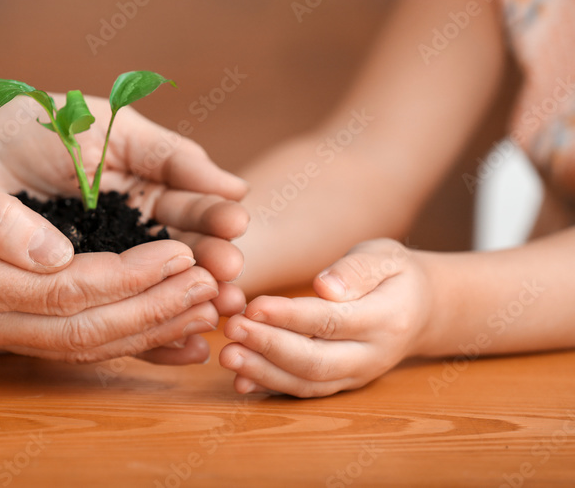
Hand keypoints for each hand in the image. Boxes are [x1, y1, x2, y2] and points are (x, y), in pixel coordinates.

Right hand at [0, 139, 223, 363]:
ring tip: (200, 306)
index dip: (131, 277)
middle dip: (152, 310)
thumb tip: (57, 253)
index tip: (182, 254)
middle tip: (211, 284)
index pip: (66, 292)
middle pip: (82, 331)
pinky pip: (64, 343)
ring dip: (143, 329)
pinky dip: (116, 337)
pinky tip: (159, 329)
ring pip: (78, 346)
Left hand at [219, 239, 432, 396]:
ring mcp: (357, 375)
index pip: (331, 321)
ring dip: (263, 372)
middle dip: (269, 347)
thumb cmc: (394, 274)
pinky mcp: (341, 384)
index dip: (289, 317)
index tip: (253, 306)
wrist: (423, 310)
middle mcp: (372, 355)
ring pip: (308, 383)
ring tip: (227, 355)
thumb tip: (325, 287)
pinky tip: (239, 380)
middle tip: (231, 328)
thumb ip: (356, 270)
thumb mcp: (385, 257)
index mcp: (386, 318)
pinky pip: (305, 392)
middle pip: (316, 360)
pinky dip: (271, 388)